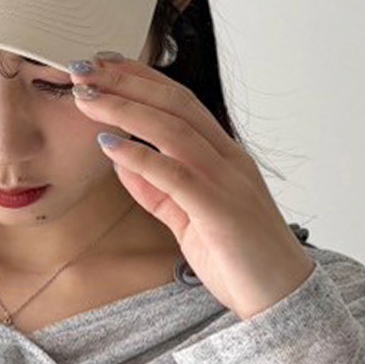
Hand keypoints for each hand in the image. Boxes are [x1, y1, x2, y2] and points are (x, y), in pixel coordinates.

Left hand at [70, 50, 318, 322]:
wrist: (280, 298)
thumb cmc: (240, 260)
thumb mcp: (188, 220)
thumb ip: (157, 191)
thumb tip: (120, 160)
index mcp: (223, 158)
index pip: (180, 103)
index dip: (140, 80)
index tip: (103, 65)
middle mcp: (228, 160)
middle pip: (175, 104)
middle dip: (127, 81)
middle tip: (84, 68)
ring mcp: (227, 182)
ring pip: (173, 130)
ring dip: (125, 109)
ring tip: (86, 98)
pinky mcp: (220, 210)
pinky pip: (175, 175)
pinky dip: (140, 156)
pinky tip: (109, 144)